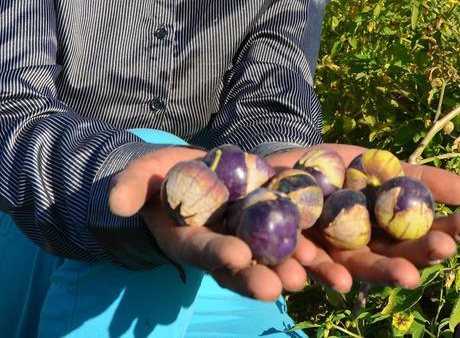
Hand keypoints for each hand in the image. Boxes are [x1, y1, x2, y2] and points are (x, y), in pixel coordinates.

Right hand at [109, 146, 335, 300]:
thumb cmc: (156, 178)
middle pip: (248, 266)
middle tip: (288, 286)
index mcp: (191, 240)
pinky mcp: (275, 223)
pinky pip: (300, 238)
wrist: (186, 173)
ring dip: (304, 270)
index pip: (204, 250)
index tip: (235, 257)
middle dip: (267, 276)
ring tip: (329, 281)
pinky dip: (322, 251)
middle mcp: (224, 246)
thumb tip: (114, 202)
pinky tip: (346, 264)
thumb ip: (130, 188)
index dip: (219, 254)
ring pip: (280, 259)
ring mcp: (252, 237)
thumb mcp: (140, 176)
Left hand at [265, 143, 459, 289]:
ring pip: (349, 269)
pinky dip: (315, 270)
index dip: (446, 232)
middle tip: (444, 251)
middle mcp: (354, 252)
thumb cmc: (336, 168)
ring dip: (379, 274)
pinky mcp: (285, 253)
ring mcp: (321, 255)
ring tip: (406, 277)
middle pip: (388, 260)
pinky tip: (338, 279)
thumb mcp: (379, 165)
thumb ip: (418, 180)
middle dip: (416, 258)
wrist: (279, 163)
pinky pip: (300, 263)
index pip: (417, 238)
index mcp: (379, 234)